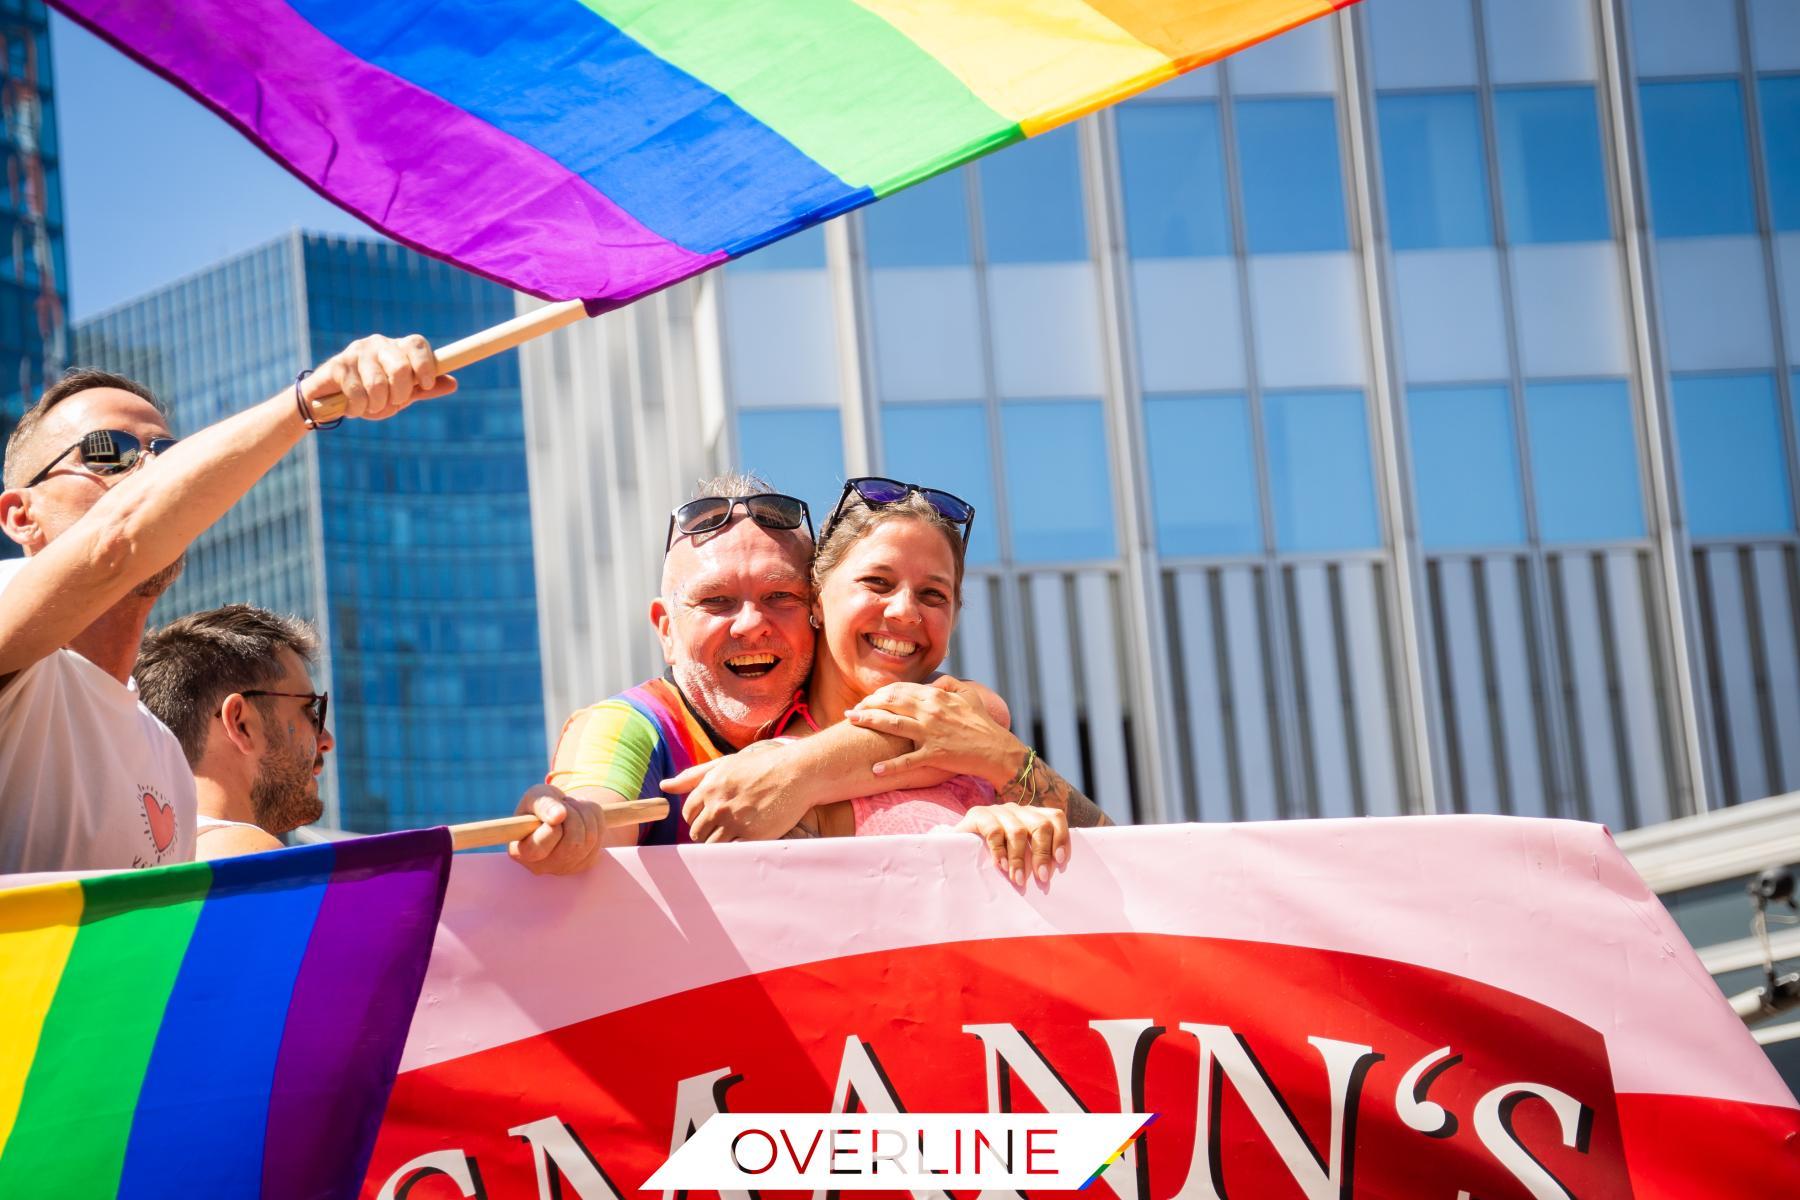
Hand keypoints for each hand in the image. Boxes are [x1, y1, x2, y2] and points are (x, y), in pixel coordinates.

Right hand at [301, 333, 457, 420]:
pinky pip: (357, 392)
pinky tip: (353, 408)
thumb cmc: (371, 396)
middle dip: (400, 393)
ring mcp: (356, 352)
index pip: (417, 344)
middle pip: (400, 366)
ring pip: (378, 383)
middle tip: (393, 402)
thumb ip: (424, 389)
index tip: (426, 384)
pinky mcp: (337, 365)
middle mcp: (377, 344)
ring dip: (377, 404)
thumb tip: (453, 383)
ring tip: (370, 406)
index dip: (426, 365)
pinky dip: (359, 408)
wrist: (329, 402)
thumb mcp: (401, 394)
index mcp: (397, 348)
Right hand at [508, 783, 605, 874]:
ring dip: (585, 813)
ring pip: (589, 839)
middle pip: (571, 843)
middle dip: (573, 815)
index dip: (552, 826)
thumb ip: (543, 804)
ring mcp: (565, 869)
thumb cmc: (542, 806)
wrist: (560, 813)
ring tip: (573, 807)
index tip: (556, 813)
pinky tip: (583, 817)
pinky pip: (600, 838)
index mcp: (520, 852)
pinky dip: (596, 818)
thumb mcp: (536, 796)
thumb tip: (559, 815)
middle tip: (565, 805)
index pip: (539, 847)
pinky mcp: (585, 864)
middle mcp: (541, 867)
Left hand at [665, 742, 808, 841]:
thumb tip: (663, 785)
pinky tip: (744, 842)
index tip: (711, 817)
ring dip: (720, 844)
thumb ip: (693, 776)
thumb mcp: (725, 763)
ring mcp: (734, 823)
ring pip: (712, 846)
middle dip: (707, 832)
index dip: (698, 817)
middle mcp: (717, 806)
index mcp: (708, 788)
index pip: (688, 814)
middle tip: (725, 828)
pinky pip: (731, 852)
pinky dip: (734, 851)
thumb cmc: (761, 765)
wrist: (797, 773)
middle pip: (697, 832)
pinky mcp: (752, 836)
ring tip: (735, 835)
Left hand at [845, 682, 1022, 785]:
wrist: (997, 750)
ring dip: (869, 722)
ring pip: (893, 724)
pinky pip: (908, 760)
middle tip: (851, 711)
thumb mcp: (969, 696)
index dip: (881, 693)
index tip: (868, 699)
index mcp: (937, 696)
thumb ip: (950, 684)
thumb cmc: (983, 723)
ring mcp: (931, 733)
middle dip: (868, 704)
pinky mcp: (935, 754)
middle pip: (891, 702)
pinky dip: (891, 765)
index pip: (901, 689)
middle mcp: (931, 711)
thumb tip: (934, 682)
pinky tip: (875, 769)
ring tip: (851, 723)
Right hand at [956, 803, 1069, 886]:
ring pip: (1018, 830)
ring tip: (1018, 879)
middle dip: (1043, 853)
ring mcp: (997, 811)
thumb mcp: (1019, 854)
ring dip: (1020, 858)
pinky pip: (994, 831)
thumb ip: (1034, 858)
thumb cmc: (994, 855)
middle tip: (1041, 878)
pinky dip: (1000, 851)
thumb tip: (1051, 875)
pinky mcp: (978, 815)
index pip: (1055, 817)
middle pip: (1040, 825)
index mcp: (1031, 815)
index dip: (1061, 838)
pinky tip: (1001, 866)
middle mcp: (1017, 810)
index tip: (1060, 862)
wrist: (956, 847)